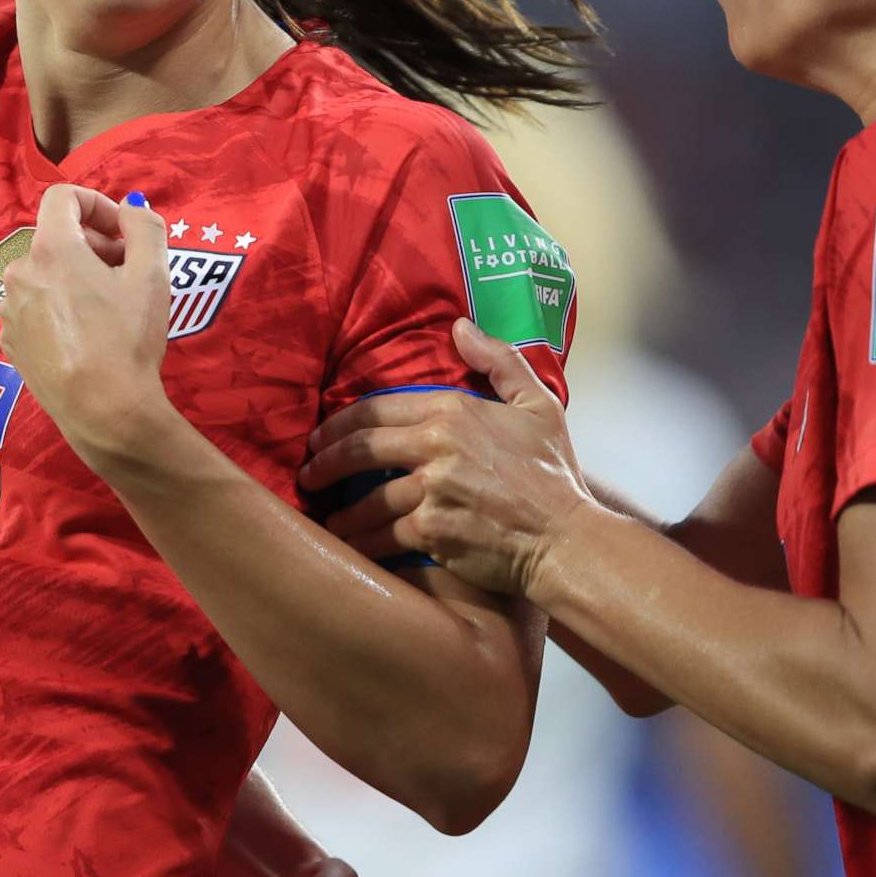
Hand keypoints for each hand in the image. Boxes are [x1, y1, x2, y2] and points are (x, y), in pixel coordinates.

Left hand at [0, 185, 174, 472]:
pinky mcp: (10, 342)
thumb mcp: (153, 276)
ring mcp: (9, 310)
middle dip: (94, 244)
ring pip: (45, 273)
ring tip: (108, 308)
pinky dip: (59, 306)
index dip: (98, 204)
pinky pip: (35, 306)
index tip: (124, 233)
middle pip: (56, 237)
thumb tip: (131, 211)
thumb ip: (145, 227)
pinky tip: (86, 335)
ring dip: (77, 277)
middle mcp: (19, 273)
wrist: (104, 412)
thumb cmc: (128, 340)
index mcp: (51, 249)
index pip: (63, 197)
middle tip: (127, 272)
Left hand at [299, 318, 593, 596]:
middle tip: (308, 473)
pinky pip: (381, 536)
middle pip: (360, 448)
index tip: (321, 438)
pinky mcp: (431, 532)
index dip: (340, 424)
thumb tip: (459, 326)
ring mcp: (431, 490)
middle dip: (324, 461)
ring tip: (326, 520)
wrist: (567, 538)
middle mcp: (436, 445)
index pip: (377, 409)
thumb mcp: (538, 404)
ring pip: (365, 499)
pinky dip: (361, 544)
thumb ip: (498, 360)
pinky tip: (350, 549)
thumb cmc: (554, 473)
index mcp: (454, 410)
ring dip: (339, 511)